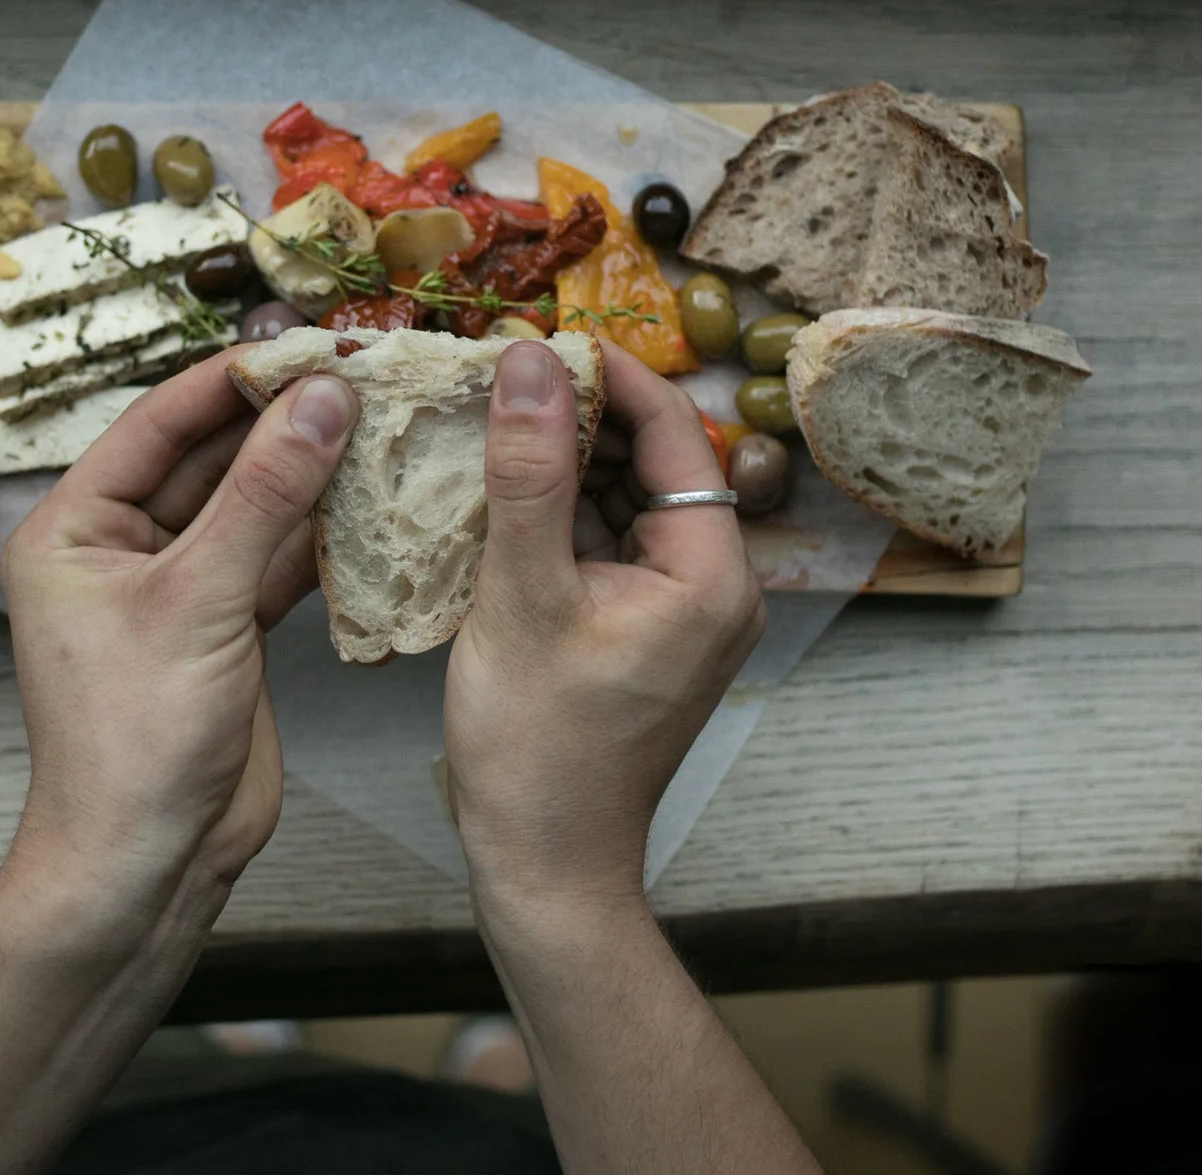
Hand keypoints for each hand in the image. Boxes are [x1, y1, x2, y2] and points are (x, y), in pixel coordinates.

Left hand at [0, 350, 356, 900]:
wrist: (144, 866)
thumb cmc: (131, 740)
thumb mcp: (199, 601)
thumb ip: (264, 494)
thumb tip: (320, 400)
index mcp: (74, 529)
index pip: (157, 425)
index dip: (231, 379)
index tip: (303, 341)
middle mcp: (119, 552)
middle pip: (209, 460)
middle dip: (281, 421)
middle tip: (358, 373)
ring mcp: (176, 593)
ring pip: (250, 509)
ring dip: (310, 474)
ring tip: (381, 421)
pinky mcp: (225, 633)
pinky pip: (276, 561)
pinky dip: (322, 536)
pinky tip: (375, 501)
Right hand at [444, 338, 764, 906]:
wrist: (546, 865)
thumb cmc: (539, 746)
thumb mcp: (522, 593)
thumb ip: (527, 472)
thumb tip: (527, 361)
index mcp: (712, 574)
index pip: (673, 432)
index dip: (608, 373)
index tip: (535, 337)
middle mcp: (715, 587)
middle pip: (651, 462)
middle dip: (577, 416)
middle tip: (497, 372)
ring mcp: (680, 612)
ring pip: (624, 501)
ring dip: (561, 462)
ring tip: (486, 420)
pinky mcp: (642, 633)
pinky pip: (607, 546)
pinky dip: (558, 514)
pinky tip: (495, 491)